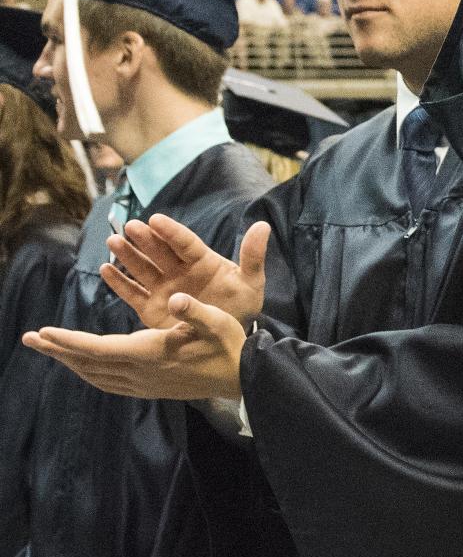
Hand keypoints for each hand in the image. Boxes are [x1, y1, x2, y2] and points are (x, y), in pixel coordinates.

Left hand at [23, 294, 246, 402]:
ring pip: (95, 375)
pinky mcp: (149, 388)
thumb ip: (195, 311)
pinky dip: (88, 372)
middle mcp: (142, 372)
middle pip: (89, 363)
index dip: (70, 341)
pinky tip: (83, 366)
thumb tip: (177, 299)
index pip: (100, 348)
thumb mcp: (217, 321)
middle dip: (58, 350)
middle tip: (29, 338)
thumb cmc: (230, 345)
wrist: (242, 378)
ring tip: (49, 349)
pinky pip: (108, 383)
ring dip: (69, 362)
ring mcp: (144, 384)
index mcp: (152, 352)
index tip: (44, 332)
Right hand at [103, 215, 267, 329]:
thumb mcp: (251, 283)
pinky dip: (120, 283)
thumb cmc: (242, 305)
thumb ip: (253, 256)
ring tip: (113, 242)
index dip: (171, 232)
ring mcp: (164, 288)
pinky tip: (105, 270)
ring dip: (128, 255)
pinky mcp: (152, 308)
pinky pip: (133, 293)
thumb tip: (263, 225)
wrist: (229, 336)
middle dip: (145, 239)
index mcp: (202, 261)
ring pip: (143, 268)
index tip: (156, 220)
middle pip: (160, 251)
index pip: (185, 243)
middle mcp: (179, 271)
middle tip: (130, 226)